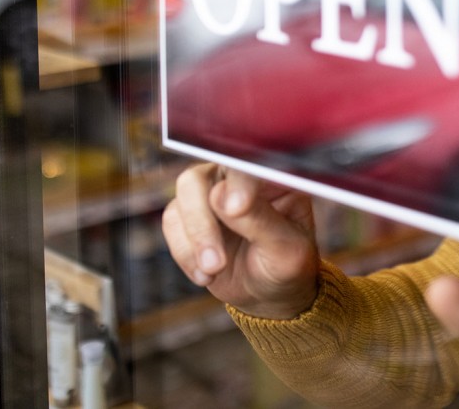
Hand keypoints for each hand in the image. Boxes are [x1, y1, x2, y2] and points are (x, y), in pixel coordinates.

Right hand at [162, 163, 319, 319]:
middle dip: (203, 221)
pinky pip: (172, 224)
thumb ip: (259, 220)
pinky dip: (185, 254)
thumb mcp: (285, 248)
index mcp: (270, 175)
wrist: (267, 293)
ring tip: (214, 271)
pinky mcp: (189, 215)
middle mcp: (236, 176)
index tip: (236, 209)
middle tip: (217, 262)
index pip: (248, 165)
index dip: (238, 183)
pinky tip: (206, 275)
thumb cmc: (286, 265)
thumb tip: (221, 195)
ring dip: (194, 240)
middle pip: (200, 178)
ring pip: (182, 199)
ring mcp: (210, 193)